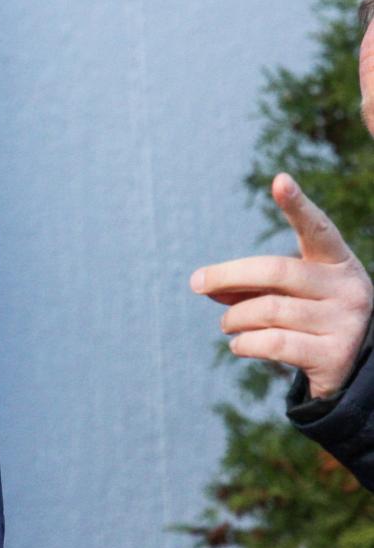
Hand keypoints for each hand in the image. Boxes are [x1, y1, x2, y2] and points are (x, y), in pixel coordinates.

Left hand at [190, 173, 372, 398]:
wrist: (350, 366)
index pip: (317, 229)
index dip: (298, 206)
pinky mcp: (334, 356)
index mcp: (337, 262)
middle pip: (274, 271)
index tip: (280, 181)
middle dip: (226, 275)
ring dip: (233, 318)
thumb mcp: (285, 293)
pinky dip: (243, 344)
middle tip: (197, 283)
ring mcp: (346, 322)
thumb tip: (203, 284)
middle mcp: (349, 288)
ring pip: (266, 311)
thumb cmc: (307, 316)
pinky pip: (271, 344)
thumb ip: (248, 283)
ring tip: (227, 324)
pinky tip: (239, 344)